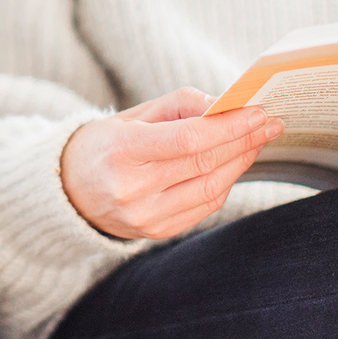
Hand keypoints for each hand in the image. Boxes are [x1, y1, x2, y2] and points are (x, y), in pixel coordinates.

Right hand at [60, 87, 283, 239]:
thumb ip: (180, 105)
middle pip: (203, 162)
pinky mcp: (156, 233)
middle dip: (243, 140)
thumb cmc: (105, 145)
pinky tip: (234, 163)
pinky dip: (225, 182)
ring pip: (210, 188)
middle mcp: (130, 189)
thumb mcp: (132, 115)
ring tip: (257, 140)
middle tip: (270, 122)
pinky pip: (204, 206)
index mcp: (120, 150)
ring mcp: (143, 217)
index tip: (258, 111)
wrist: (67, 192)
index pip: (188, 139)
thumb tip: (226, 105)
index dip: (229, 126)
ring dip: (241, 162)